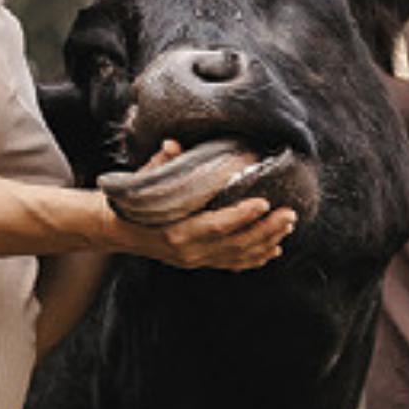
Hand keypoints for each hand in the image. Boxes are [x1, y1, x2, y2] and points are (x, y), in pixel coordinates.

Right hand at [104, 142, 295, 271]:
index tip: (265, 202)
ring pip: (238, 256)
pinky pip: (232, 264)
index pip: (216, 225)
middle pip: (235, 243)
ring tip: (287, 225)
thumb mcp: (144, 180)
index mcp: (175, 230)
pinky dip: (254, 259)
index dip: (242, 216)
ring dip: (266, 242)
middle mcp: (188, 250)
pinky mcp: (200, 263)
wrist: (119, 230)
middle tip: (289, 214)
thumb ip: (161, 163)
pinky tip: (273, 249)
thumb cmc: (134, 201)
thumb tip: (172, 144)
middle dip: (266, 230)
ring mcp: (196, 260)